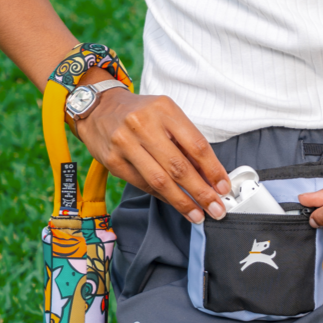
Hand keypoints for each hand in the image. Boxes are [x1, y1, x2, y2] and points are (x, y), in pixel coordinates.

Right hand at [74, 85, 230, 222]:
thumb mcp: (167, 117)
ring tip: (198, 215)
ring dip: (183, 202)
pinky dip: (163, 197)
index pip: (196, 145)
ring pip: (160, 180)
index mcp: (164, 110)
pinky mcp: (113, 160)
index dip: (213, 170)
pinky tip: (176, 204)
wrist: (98, 106)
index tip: (224, 188)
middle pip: (179, 167)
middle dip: (201, 192)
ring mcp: (125, 142)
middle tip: (216, 208)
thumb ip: (188, 144)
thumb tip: (211, 177)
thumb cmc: (141, 114)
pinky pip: (143, 185)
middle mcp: (143, 124)